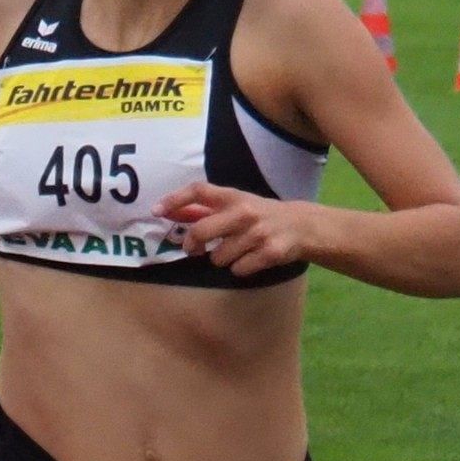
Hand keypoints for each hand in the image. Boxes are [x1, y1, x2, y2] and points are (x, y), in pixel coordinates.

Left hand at [162, 183, 311, 277]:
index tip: (156, 211)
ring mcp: (258, 233)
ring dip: (221, 259)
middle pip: (200, 232)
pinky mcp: (270, 252)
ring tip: (237, 250)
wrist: (303, 226)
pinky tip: (252, 258)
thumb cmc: (259, 216)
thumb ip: (202, 210)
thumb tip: (166, 212)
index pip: (199, 191)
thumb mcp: (234, 206)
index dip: (175, 199)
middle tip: (194, 249)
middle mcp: (245, 212)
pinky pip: (238, 269)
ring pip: (217, 257)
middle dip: (192, 245)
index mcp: (233, 197)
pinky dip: (240, 268)